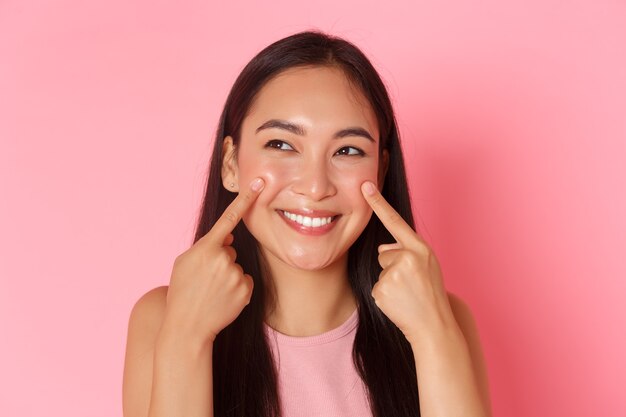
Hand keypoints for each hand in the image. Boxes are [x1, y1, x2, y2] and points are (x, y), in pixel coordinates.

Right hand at [163, 178, 264, 345]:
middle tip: (205, 279)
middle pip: (230, 249)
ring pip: (237, 265)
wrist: (188, 327)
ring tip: (212, 291)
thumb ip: (206, 245)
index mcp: (206, 248)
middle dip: (221, 259)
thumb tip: (228, 237)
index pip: (229, 218)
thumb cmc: (182, 292)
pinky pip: (245, 280)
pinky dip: (236, 287)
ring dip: (228, 275)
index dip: (245, 199)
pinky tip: (223, 298)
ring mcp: (236, 275)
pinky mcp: (246, 289)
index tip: (259, 183)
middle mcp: (224, 259)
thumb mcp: (185, 263)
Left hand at [360, 180, 458, 346]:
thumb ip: (406, 253)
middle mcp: (408, 257)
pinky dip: (385, 295)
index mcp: (420, 248)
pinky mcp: (383, 289)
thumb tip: (382, 250)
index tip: (365, 186)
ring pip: (380, 271)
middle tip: (411, 286)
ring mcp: (394, 273)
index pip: (395, 222)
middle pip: (384, 254)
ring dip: (389, 282)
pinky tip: (399, 303)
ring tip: (407, 295)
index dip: (378, 203)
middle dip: (392, 268)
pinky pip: (376, 286)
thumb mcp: (426, 267)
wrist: (434, 326)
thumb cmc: (431, 295)